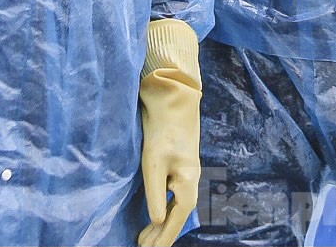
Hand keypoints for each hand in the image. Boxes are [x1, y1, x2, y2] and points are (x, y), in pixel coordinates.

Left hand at [137, 20, 201, 246]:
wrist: (173, 103)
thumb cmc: (163, 132)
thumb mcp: (154, 163)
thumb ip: (155, 193)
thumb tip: (157, 221)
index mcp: (187, 184)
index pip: (175, 220)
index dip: (163, 239)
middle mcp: (190, 183)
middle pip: (177, 217)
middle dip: (162, 236)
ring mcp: (186, 176)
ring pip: (176, 209)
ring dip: (162, 226)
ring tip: (145, 238)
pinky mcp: (179, 169)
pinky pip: (174, 199)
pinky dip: (164, 211)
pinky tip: (157, 215)